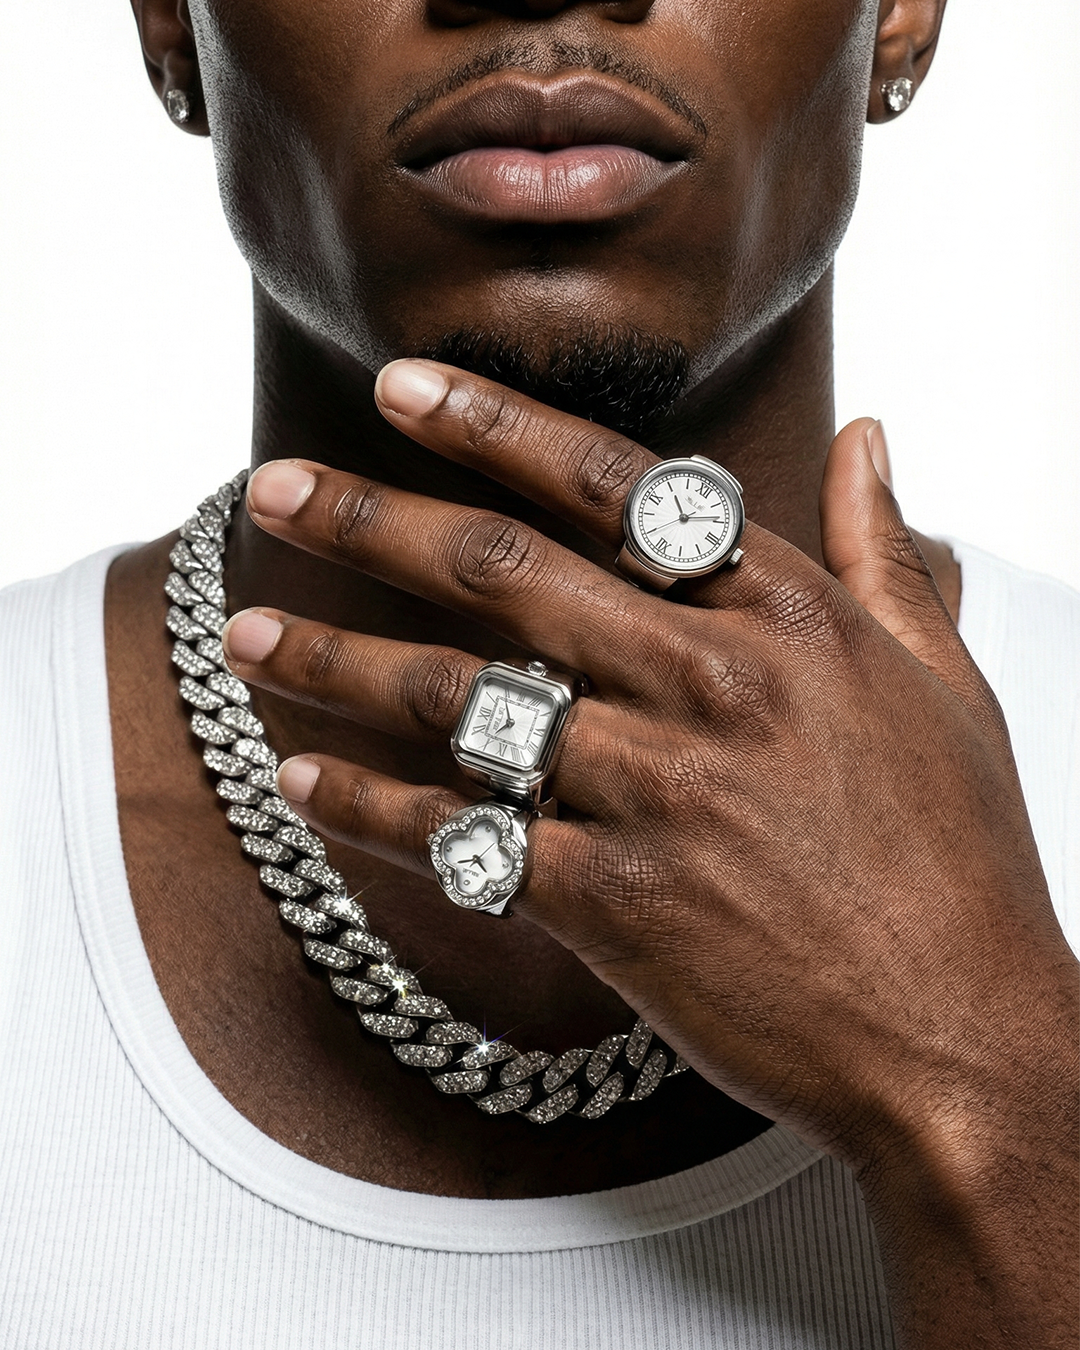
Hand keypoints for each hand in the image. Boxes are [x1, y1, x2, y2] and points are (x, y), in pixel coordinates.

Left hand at [223, 360, 1076, 1346]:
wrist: (961, 1035)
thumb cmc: (958, 861)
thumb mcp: (944, 681)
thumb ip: (882, 552)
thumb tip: (869, 437)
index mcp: (783, 616)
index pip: (611, 486)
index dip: (492, 426)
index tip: (403, 389)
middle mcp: (706, 686)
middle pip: (503, 575)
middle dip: (372, 521)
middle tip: (277, 488)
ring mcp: (654, 795)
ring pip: (457, 701)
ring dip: (335, 662)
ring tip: (244, 636)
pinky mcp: (613, 904)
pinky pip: (460, 842)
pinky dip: (368, 815)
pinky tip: (300, 788)